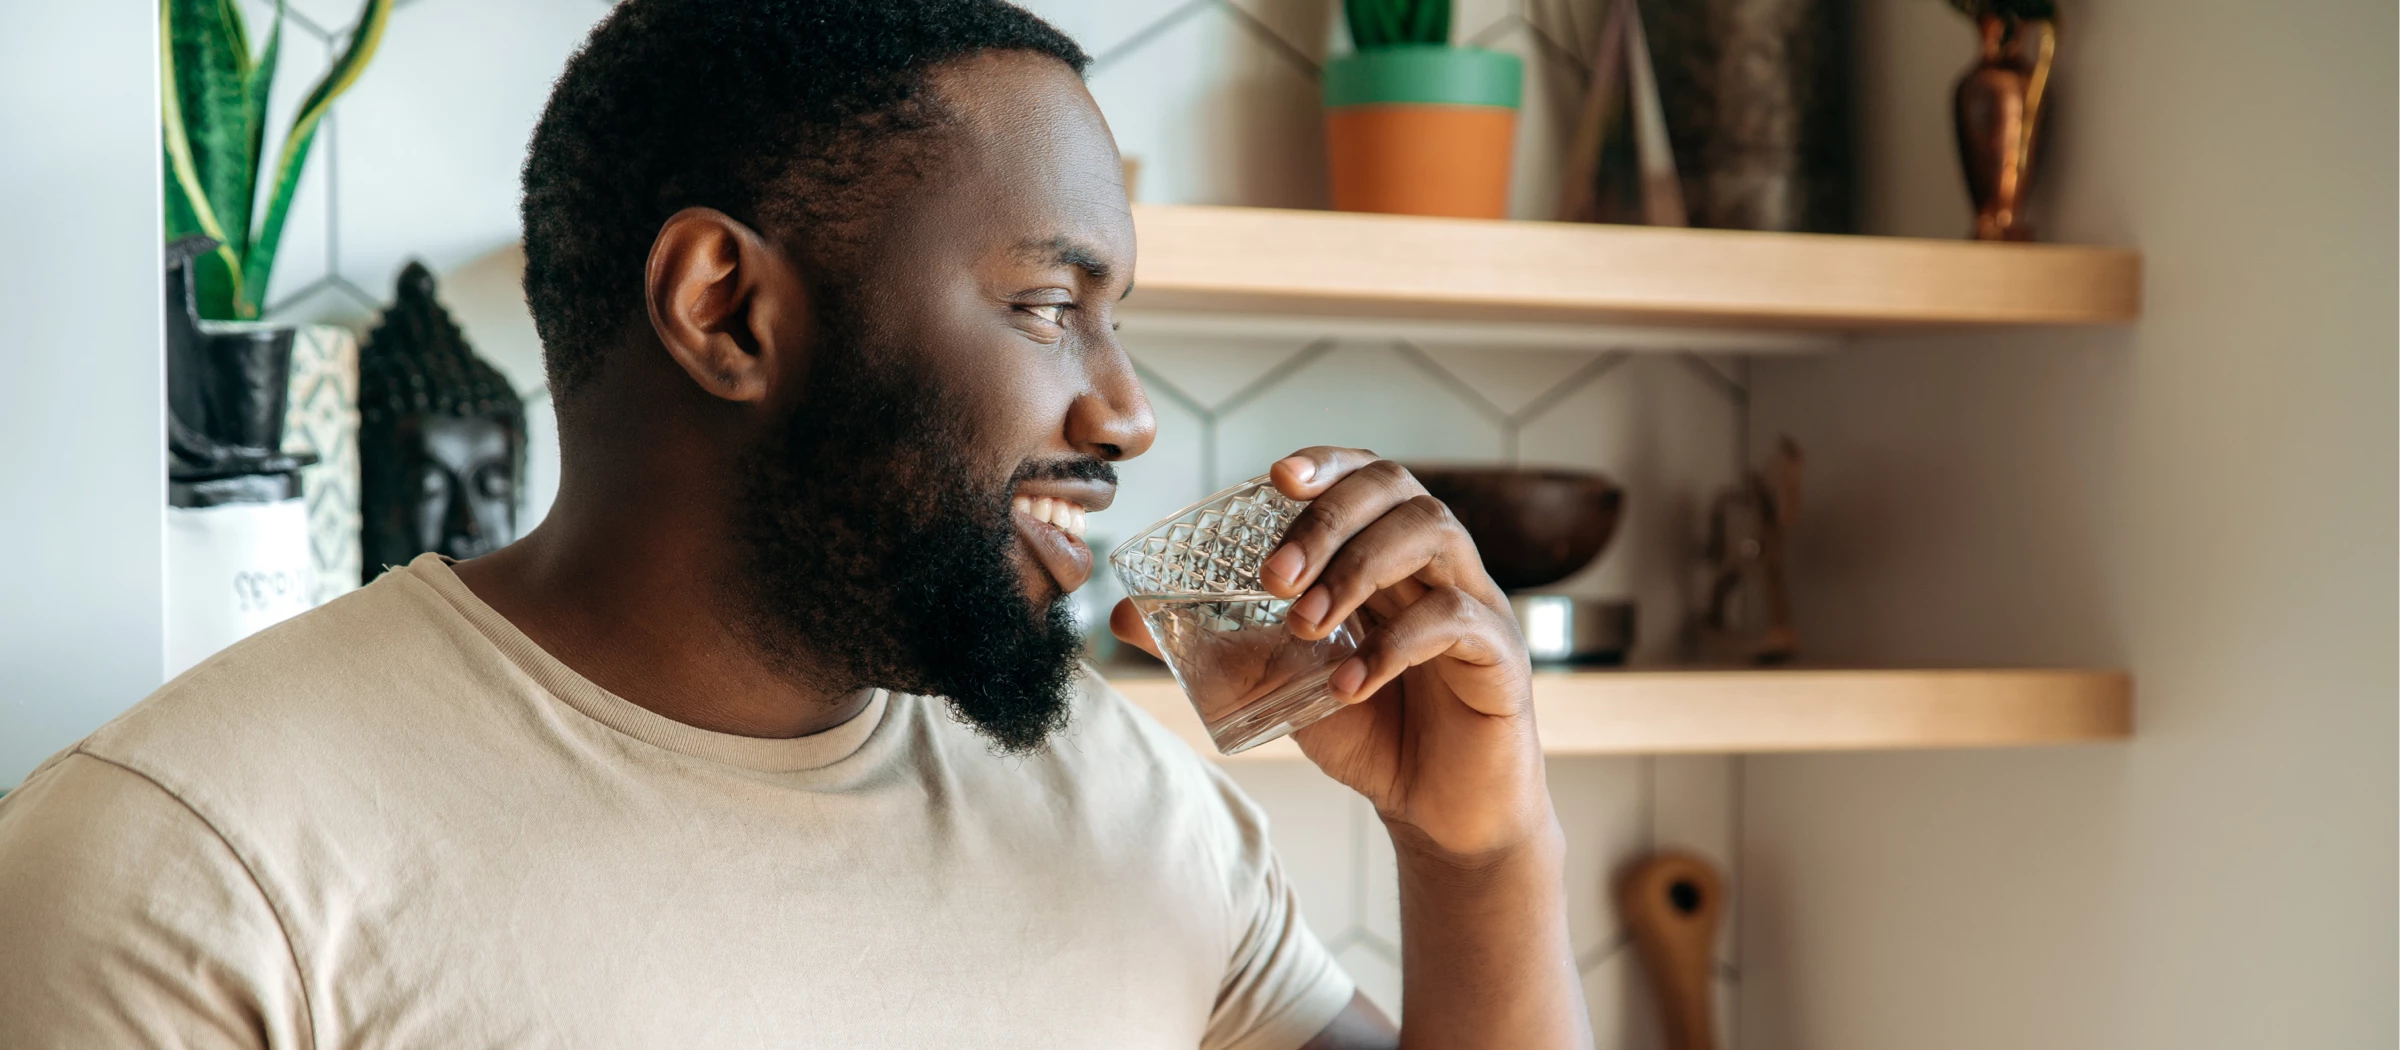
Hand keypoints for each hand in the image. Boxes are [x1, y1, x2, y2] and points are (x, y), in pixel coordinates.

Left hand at [1113, 448, 1553, 862]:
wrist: (1438, 814)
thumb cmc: (1371, 733)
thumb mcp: (1279, 684)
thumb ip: (1216, 647)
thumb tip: (1123, 616)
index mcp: (1389, 557)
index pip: (1366, 477)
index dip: (1326, 463)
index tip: (1276, 478)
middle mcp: (1437, 566)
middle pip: (1397, 491)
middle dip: (1327, 520)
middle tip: (1274, 577)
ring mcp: (1477, 603)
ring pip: (1434, 533)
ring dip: (1359, 569)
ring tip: (1306, 624)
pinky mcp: (1502, 656)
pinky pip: (1455, 620)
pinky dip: (1395, 646)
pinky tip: (1350, 685)